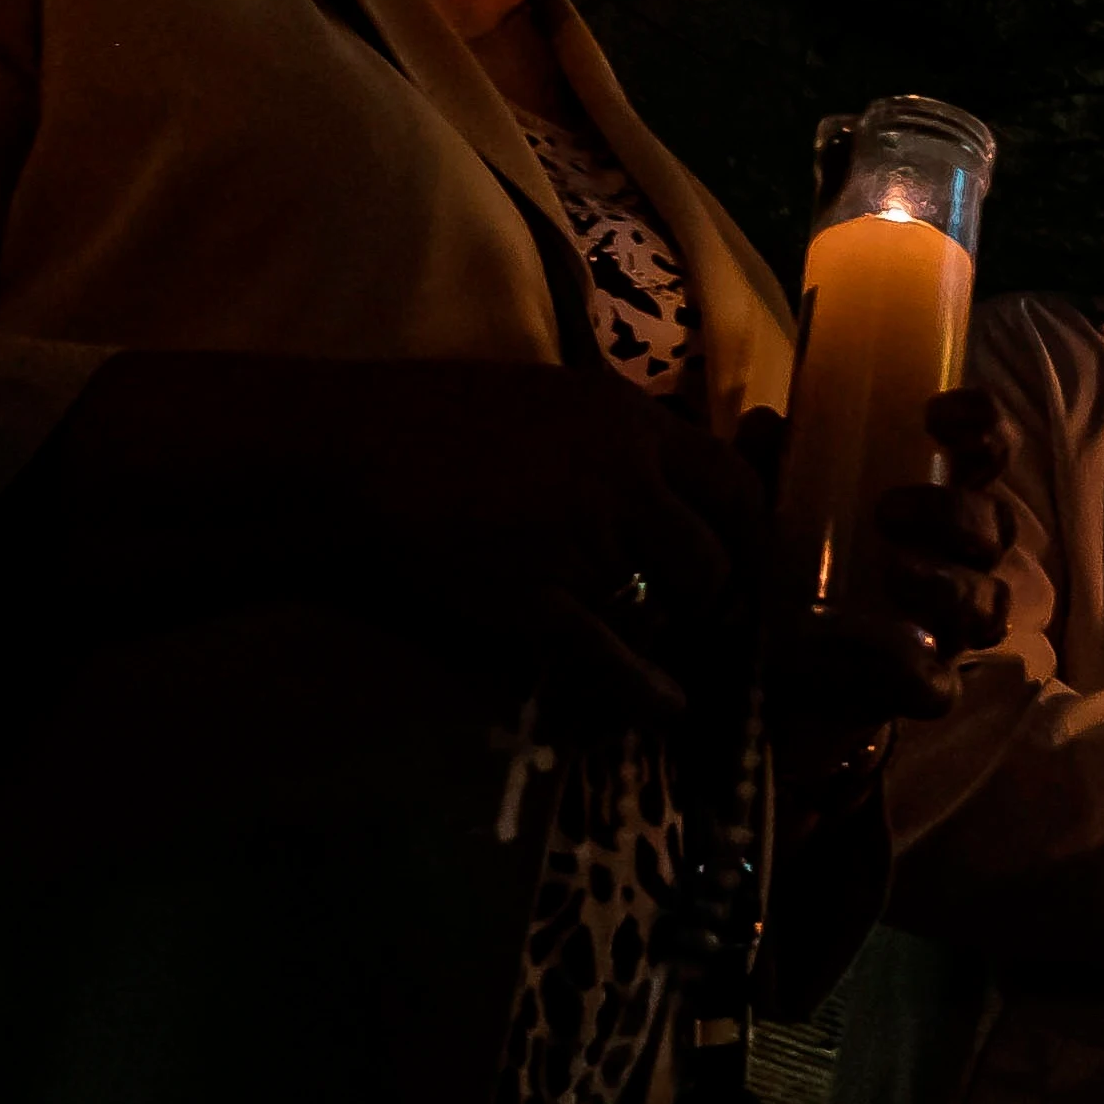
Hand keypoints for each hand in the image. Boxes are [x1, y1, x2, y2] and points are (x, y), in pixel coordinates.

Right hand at [7, 351, 758, 722]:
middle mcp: (625, 479)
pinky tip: (667, 706)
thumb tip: (670, 471)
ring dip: (672, 630)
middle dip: (718, 594)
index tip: (746, 558)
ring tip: (660, 640)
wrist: (352, 452)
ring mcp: (584, 543)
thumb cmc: (442, 417)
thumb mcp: (552, 397)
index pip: (735, 483)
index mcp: (632, 422)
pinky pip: (614, 657)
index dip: (750, 531)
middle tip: (707, 614)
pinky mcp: (537, 600)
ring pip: (670, 607)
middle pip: (716, 556)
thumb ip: (620, 436)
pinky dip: (647, 690)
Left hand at [767, 387, 1018, 731]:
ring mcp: (946, 629)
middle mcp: (956, 560)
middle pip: (996, 528)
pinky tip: (880, 651)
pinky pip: (941, 687)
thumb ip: (768, 468)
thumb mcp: (769, 506)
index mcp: (934, 502)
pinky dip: (915, 670)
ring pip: (988, 604)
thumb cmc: (783, 568)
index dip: (983, 426)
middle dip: (954, 513)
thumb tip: (765, 424)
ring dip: (949, 583)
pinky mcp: (921, 690)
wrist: (755, 674)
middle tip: (889, 509)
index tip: (936, 414)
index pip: (987, 452)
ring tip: (894, 572)